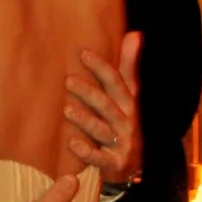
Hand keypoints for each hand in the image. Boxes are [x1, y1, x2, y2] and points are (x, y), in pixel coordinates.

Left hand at [64, 33, 141, 181]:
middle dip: (90, 92)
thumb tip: (135, 34)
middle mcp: (126, 122)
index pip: (117, 82)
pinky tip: (71, 143)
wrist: (130, 167)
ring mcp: (121, 144)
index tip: (83, 54)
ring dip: (85, 119)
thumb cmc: (123, 124)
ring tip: (66, 109)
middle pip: (107, 105)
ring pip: (102, 130)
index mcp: (128, 104)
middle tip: (69, 80)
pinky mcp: (114, 164)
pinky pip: (99, 157)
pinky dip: (87, 151)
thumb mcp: (129, 96)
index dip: (101, 68)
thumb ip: (128, 67)